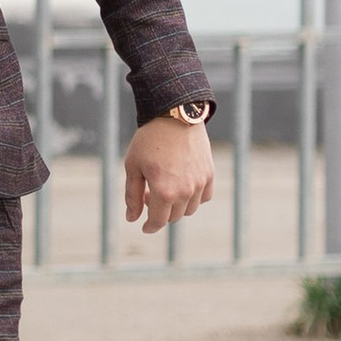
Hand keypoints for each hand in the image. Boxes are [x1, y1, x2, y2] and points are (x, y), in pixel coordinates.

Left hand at [123, 112, 213, 234]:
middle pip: (173, 216)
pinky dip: (193, 198)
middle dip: (159, 212)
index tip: (144, 226)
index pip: (158, 221)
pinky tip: (182, 186)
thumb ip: (132, 196)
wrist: (174, 114)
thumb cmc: (149, 140)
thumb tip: (132, 218)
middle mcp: (185, 191)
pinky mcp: (209, 174)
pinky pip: (203, 197)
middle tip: (148, 194)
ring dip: (176, 206)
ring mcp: (200, 183)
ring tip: (164, 187)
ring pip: (189, 209)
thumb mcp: (133, 167)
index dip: (150, 227)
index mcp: (164, 192)